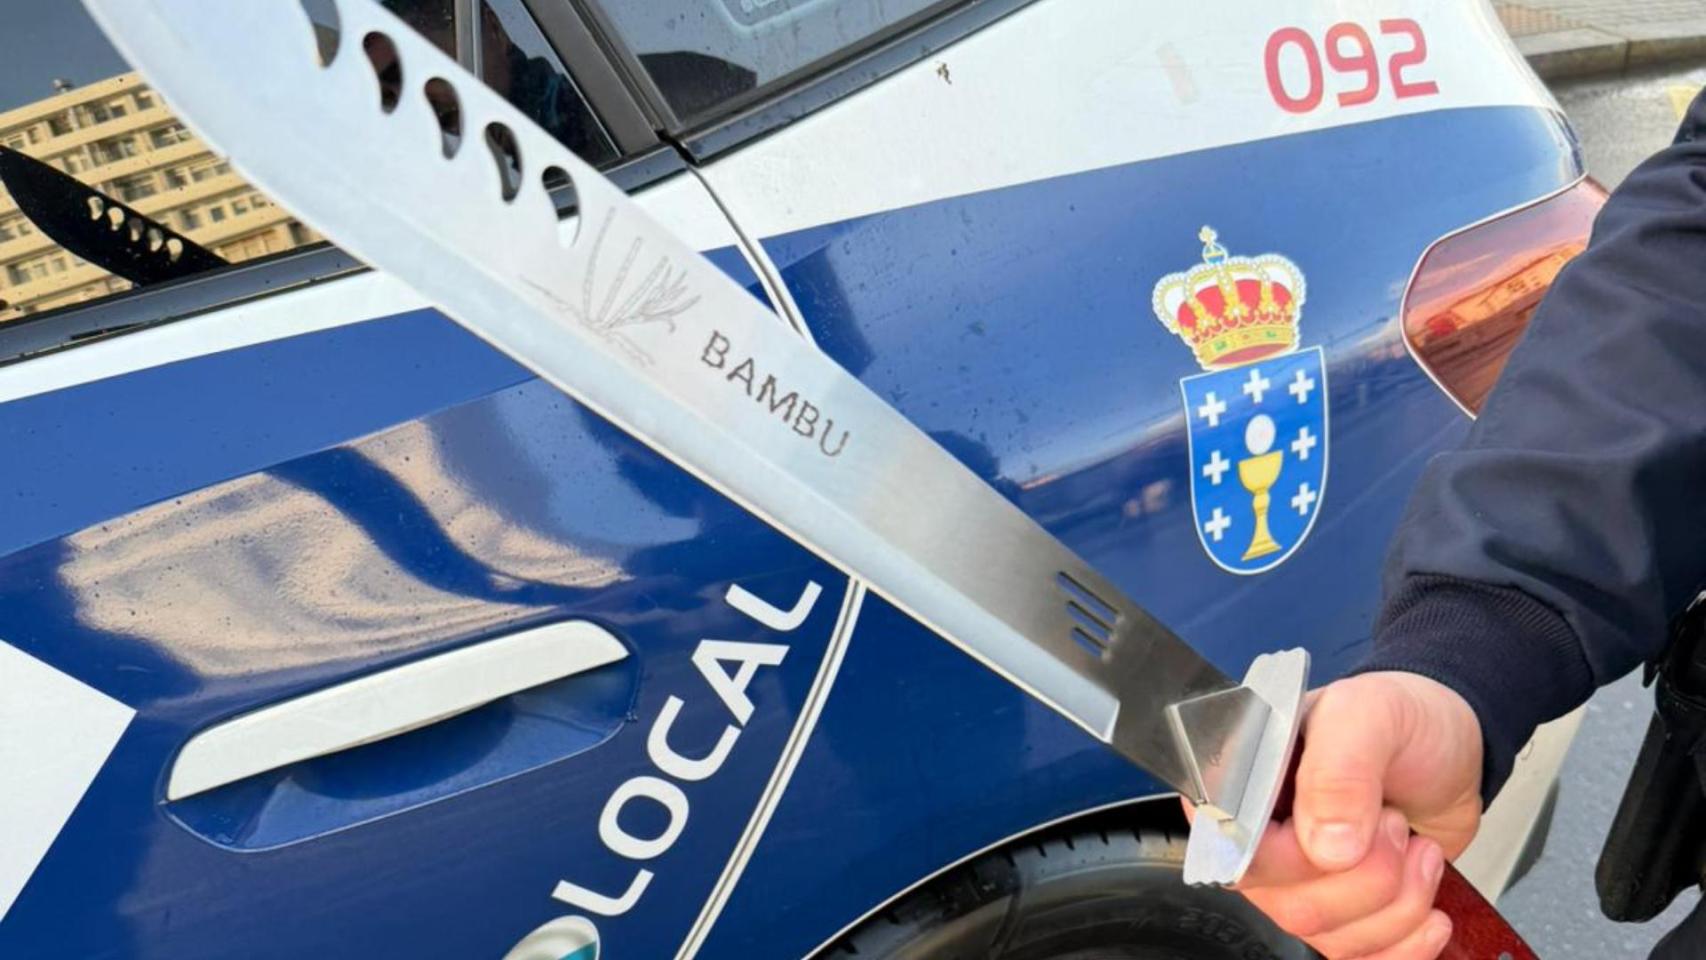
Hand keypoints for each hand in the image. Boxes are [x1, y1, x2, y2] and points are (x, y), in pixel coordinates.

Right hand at [1204, 671, 1484, 957]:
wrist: (1452, 747)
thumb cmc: (1400, 717)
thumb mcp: (1369, 715)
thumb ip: (1339, 770)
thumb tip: (1325, 848)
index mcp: (1241, 786)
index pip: (1238, 852)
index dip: (1298, 856)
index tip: (1359, 828)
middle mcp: (1257, 842)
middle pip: (1292, 905)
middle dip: (1370, 876)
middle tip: (1395, 824)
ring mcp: (1297, 884)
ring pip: (1330, 937)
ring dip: (1399, 904)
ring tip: (1417, 849)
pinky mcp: (1342, 915)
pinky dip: (1406, 946)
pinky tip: (1430, 911)